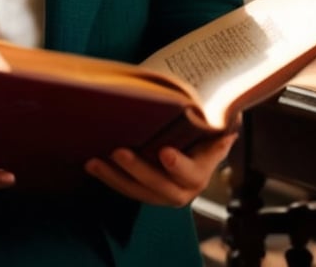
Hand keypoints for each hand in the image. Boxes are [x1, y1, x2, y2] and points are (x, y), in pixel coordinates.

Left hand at [84, 129, 237, 207]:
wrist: (198, 141)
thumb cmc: (204, 128)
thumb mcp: (214, 124)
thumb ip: (216, 122)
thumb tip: (223, 122)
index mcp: (202, 171)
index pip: (192, 172)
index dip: (179, 166)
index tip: (165, 153)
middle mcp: (184, 188)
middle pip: (161, 186)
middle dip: (138, 171)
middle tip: (119, 152)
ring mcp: (164, 193)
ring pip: (139, 192)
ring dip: (115, 178)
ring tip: (94, 162)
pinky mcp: (147, 191)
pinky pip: (128, 189)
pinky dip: (110, 178)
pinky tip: (92, 165)